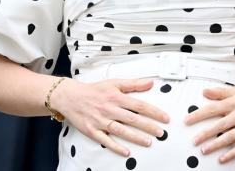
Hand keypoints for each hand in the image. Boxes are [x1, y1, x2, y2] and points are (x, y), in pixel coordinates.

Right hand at [51, 78, 169, 156]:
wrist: (69, 96)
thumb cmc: (93, 90)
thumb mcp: (113, 83)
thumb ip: (133, 84)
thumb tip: (151, 82)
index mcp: (115, 96)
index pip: (138, 105)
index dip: (153, 112)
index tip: (165, 118)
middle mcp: (108, 108)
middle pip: (131, 118)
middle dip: (148, 126)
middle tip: (161, 133)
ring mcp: (100, 120)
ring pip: (120, 130)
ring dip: (135, 136)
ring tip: (148, 142)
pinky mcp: (91, 130)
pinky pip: (105, 140)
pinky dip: (115, 146)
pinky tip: (126, 152)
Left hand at [185, 86, 234, 162]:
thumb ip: (220, 92)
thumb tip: (204, 91)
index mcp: (234, 104)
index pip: (213, 109)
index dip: (199, 115)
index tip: (187, 120)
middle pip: (221, 125)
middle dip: (206, 133)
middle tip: (194, 140)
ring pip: (230, 137)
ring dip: (217, 144)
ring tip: (204, 150)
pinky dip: (233, 153)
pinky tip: (222, 158)